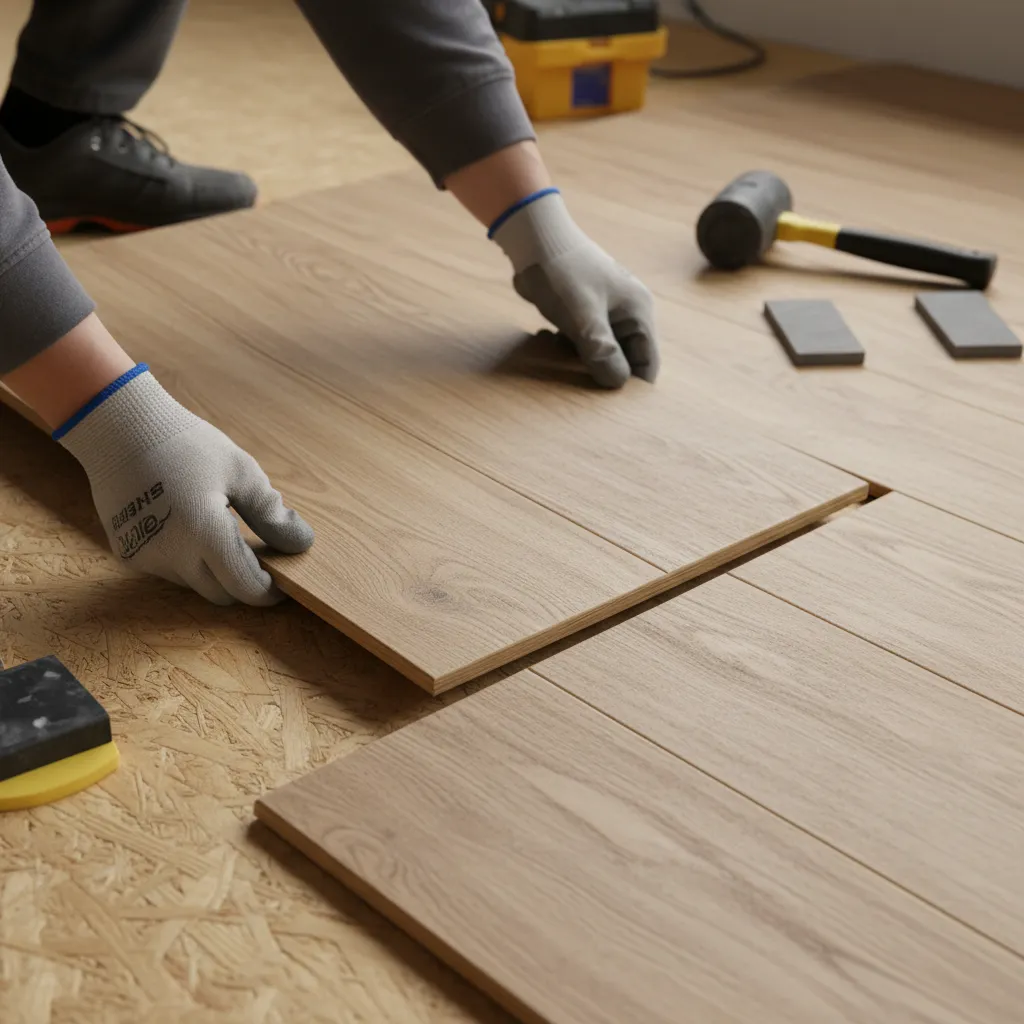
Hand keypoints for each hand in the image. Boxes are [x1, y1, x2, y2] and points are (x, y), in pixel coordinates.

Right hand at [58, 367, 313, 604]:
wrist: (119, 429)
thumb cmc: (187, 444)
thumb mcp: (241, 472)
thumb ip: (272, 514)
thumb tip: (301, 544)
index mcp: (205, 534)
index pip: (246, 586)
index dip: (269, 591)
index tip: (283, 583)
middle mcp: (172, 555)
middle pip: (222, 593)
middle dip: (243, 582)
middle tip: (258, 554)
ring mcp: (146, 558)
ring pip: (195, 583)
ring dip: (213, 571)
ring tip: (222, 530)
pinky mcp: (128, 554)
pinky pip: (169, 570)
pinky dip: (186, 560)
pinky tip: (188, 526)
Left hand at [491, 190, 658, 387]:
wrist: (535, 239)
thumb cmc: (563, 275)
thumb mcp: (583, 318)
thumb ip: (603, 352)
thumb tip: (618, 384)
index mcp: (638, 313)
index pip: (647, 363)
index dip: (631, 387)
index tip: (607, 405)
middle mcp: (629, 314)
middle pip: (626, 360)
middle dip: (604, 374)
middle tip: (576, 385)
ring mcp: (607, 312)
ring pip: (603, 352)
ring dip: (582, 361)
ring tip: (557, 354)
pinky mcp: (586, 312)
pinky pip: (585, 341)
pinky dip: (569, 347)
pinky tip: (549, 340)